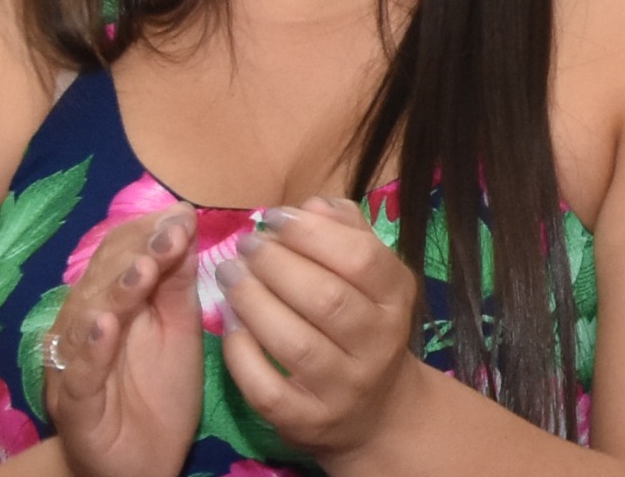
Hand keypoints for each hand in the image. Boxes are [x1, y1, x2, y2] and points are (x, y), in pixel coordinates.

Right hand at [45, 205, 202, 476]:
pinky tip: (106, 327)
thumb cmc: (159, 391)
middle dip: (136, 253)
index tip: (182, 215)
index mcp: (108, 305)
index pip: (118, 256)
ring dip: (114, 292)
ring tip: (142, 269)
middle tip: (171, 233)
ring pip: (85, 321)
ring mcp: (73, 367)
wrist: (145, 461)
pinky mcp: (74, 407)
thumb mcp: (179, 328)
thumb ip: (177, 281)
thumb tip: (184, 221)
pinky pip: (78, 375)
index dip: (147, 233)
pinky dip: (90, 350)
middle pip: (101, 281)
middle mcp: (82, 329)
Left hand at [218, 198, 426, 467]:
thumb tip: (312, 205)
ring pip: (294, 342)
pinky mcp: (307, 421)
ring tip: (228, 274)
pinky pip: (266, 387)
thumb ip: (347, 234)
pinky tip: (228, 323)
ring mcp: (343, 387)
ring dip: (253, 301)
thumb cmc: (365, 327)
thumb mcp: (373, 278)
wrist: (375, 412)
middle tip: (244, 245)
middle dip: (277, 264)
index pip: (361, 259)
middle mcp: (378, 344)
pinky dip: (242, 352)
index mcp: (396, 299)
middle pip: (326, 298)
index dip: (313, 233)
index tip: (274, 218)